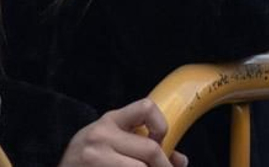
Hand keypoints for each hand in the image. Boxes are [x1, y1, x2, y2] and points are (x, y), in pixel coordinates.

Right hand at [59, 99, 188, 166]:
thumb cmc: (87, 159)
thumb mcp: (109, 142)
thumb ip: (140, 145)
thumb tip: (181, 160)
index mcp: (109, 121)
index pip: (146, 107)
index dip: (162, 126)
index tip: (160, 142)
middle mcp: (101, 136)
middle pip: (151, 150)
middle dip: (164, 166)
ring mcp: (97, 159)